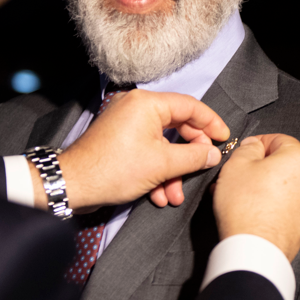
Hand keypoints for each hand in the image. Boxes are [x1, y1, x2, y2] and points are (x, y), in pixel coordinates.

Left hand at [31, 89, 228, 211]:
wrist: (74, 184)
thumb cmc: (114, 169)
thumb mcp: (162, 165)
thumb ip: (194, 156)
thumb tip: (213, 153)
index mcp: (147, 103)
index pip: (190, 106)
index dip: (211, 123)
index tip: (224, 139)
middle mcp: (136, 107)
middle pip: (177, 126)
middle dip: (189, 155)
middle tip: (202, 169)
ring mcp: (126, 124)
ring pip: (162, 144)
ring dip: (172, 171)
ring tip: (174, 196)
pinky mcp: (120, 140)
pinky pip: (147, 151)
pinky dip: (156, 172)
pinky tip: (158, 195)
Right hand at [213, 134, 299, 260]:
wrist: (254, 249)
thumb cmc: (246, 208)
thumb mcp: (236, 163)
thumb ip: (247, 147)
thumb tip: (253, 146)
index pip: (278, 138)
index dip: (255, 143)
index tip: (243, 151)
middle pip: (282, 162)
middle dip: (258, 166)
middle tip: (237, 174)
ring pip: (283, 183)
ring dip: (261, 184)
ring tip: (238, 194)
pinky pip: (285, 202)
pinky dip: (269, 201)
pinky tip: (248, 208)